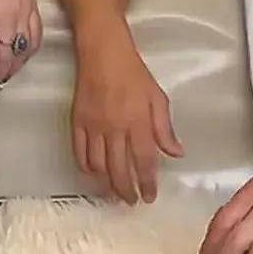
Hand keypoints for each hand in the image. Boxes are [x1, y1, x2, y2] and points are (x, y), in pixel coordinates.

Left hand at [0, 0, 41, 94]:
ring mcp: (23, 15)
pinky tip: (25, 56)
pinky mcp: (33, 8)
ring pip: (23, 49)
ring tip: (7, 75)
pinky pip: (36, 36)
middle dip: (0, 75)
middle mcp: (8, 20)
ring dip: (15, 66)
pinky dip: (31, 50)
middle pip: (7, 57)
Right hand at [72, 28, 182, 203]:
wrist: (103, 52)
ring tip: (114, 192)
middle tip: (132, 201)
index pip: (144, 161)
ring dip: (106, 184)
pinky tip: (94, 174)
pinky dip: (86, 168)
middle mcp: (115, 127)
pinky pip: (79, 153)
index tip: (149, 196)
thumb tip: (176, 153)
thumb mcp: (158, 98)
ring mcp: (93, 126)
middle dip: (126, 190)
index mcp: (138, 121)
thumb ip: (165, 128)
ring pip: (98, 166)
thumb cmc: (134, 74)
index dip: (147, 183)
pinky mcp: (77, 121)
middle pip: (119, 169)